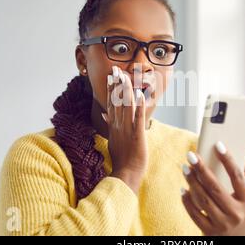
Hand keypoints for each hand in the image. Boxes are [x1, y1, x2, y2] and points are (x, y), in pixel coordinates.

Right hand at [102, 66, 147, 193]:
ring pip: (126, 106)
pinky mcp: (137, 135)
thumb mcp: (112, 140)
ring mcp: (127, 130)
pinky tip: (140, 94)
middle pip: (116, 101)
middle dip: (116, 84)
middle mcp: (118, 125)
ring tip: (126, 76)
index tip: (111, 77)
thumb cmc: (121, 159)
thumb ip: (109, 125)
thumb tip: (104, 114)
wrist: (125, 174)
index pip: (111, 104)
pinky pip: (138, 118)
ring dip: (126, 91)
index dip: (111, 89)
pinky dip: (139, 106)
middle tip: (116, 69)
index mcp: (113, 126)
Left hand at [181, 143, 244, 235]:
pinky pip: (194, 214)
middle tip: (191, 156)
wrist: (237, 241)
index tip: (218, 145)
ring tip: (185, 168)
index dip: (228, 160)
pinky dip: (187, 201)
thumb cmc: (243, 211)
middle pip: (215, 188)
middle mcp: (235, 213)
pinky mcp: (209, 232)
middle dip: (202, 170)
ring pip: (203, 200)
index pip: (238, 177)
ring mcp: (222, 224)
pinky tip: (183, 189)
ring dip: (192, 182)